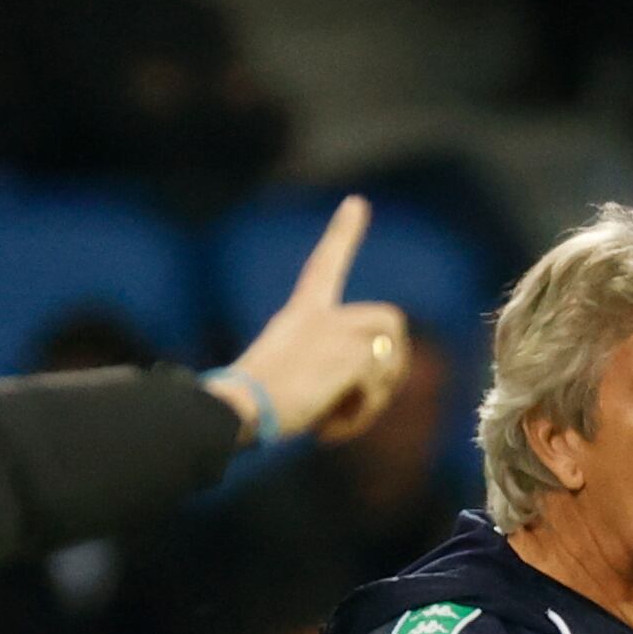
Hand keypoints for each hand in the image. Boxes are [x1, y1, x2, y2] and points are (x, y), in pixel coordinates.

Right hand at [214, 196, 410, 446]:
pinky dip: (359, 418)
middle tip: (369, 396)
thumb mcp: (289, 377)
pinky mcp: (350, 358)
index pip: (325, 263)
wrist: (238, 407)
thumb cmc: (251, 404)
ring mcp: (337, 334)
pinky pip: (377, 389)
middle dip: (394, 359)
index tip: (357, 203)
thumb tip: (366, 395)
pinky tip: (328, 431)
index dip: (343, 233)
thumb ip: (325, 372)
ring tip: (340, 419)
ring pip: (391, 356)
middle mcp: (322, 316)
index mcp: (300, 313)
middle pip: (390, 318)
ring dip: (375, 397)